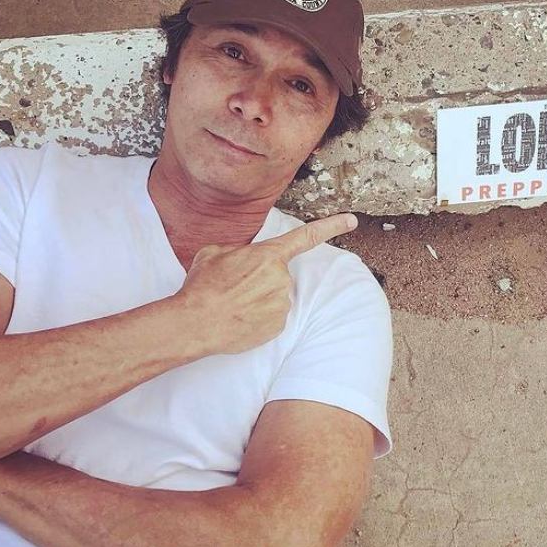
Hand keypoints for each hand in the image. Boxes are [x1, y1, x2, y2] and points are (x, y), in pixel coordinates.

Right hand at [173, 213, 357, 355]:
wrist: (196, 323)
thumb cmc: (202, 287)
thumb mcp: (214, 253)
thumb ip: (238, 251)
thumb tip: (245, 258)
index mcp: (268, 255)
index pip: (306, 236)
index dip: (331, 226)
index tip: (351, 220)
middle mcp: (281, 278)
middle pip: (277, 275)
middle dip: (259, 280)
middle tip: (234, 289)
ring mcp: (282, 303)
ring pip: (275, 297)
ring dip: (258, 300)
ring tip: (233, 305)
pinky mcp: (279, 325)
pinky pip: (273, 317)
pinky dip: (259, 318)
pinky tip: (240, 319)